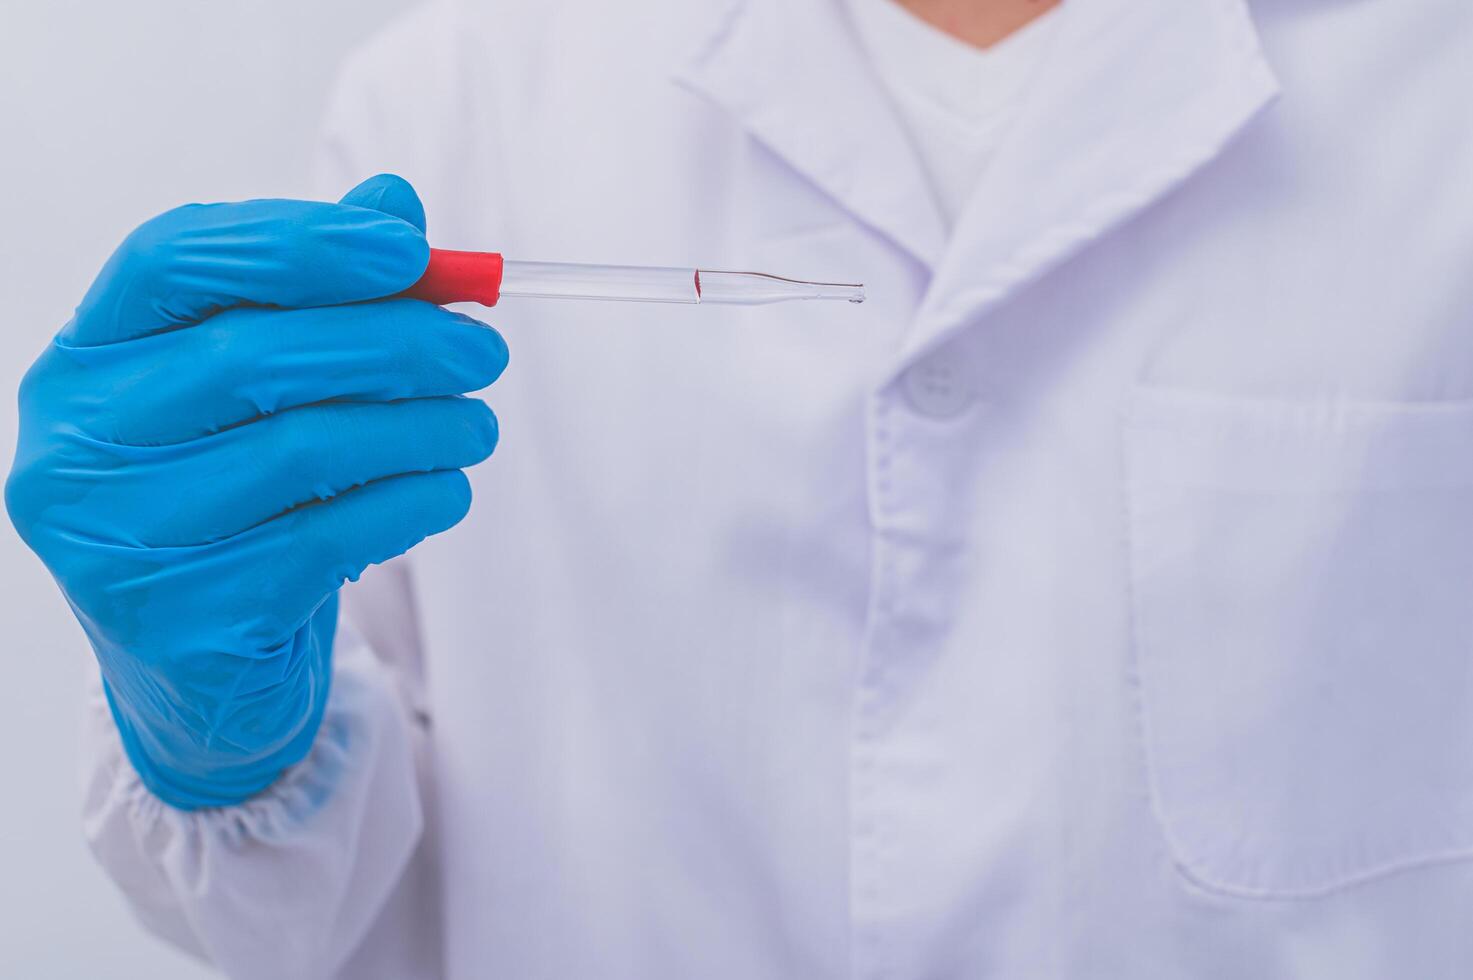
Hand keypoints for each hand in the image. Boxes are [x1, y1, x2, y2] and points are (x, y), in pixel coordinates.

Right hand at [6, 175, 507, 808]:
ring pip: (302, 450)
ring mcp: (117, 539)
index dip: (297, 242)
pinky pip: (326, 539)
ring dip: (420, 430)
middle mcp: (78, 443)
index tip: (409, 249)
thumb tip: (393, 203)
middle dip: (394, 344)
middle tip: (482, 354)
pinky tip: (448, 494)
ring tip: (477, 428)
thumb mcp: (262, 399)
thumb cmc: (235, 507)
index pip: (172, 259)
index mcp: (87, 359)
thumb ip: (319, 297)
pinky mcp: (182, 621)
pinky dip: (410, 505)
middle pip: (252, 355)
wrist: (200, 674)